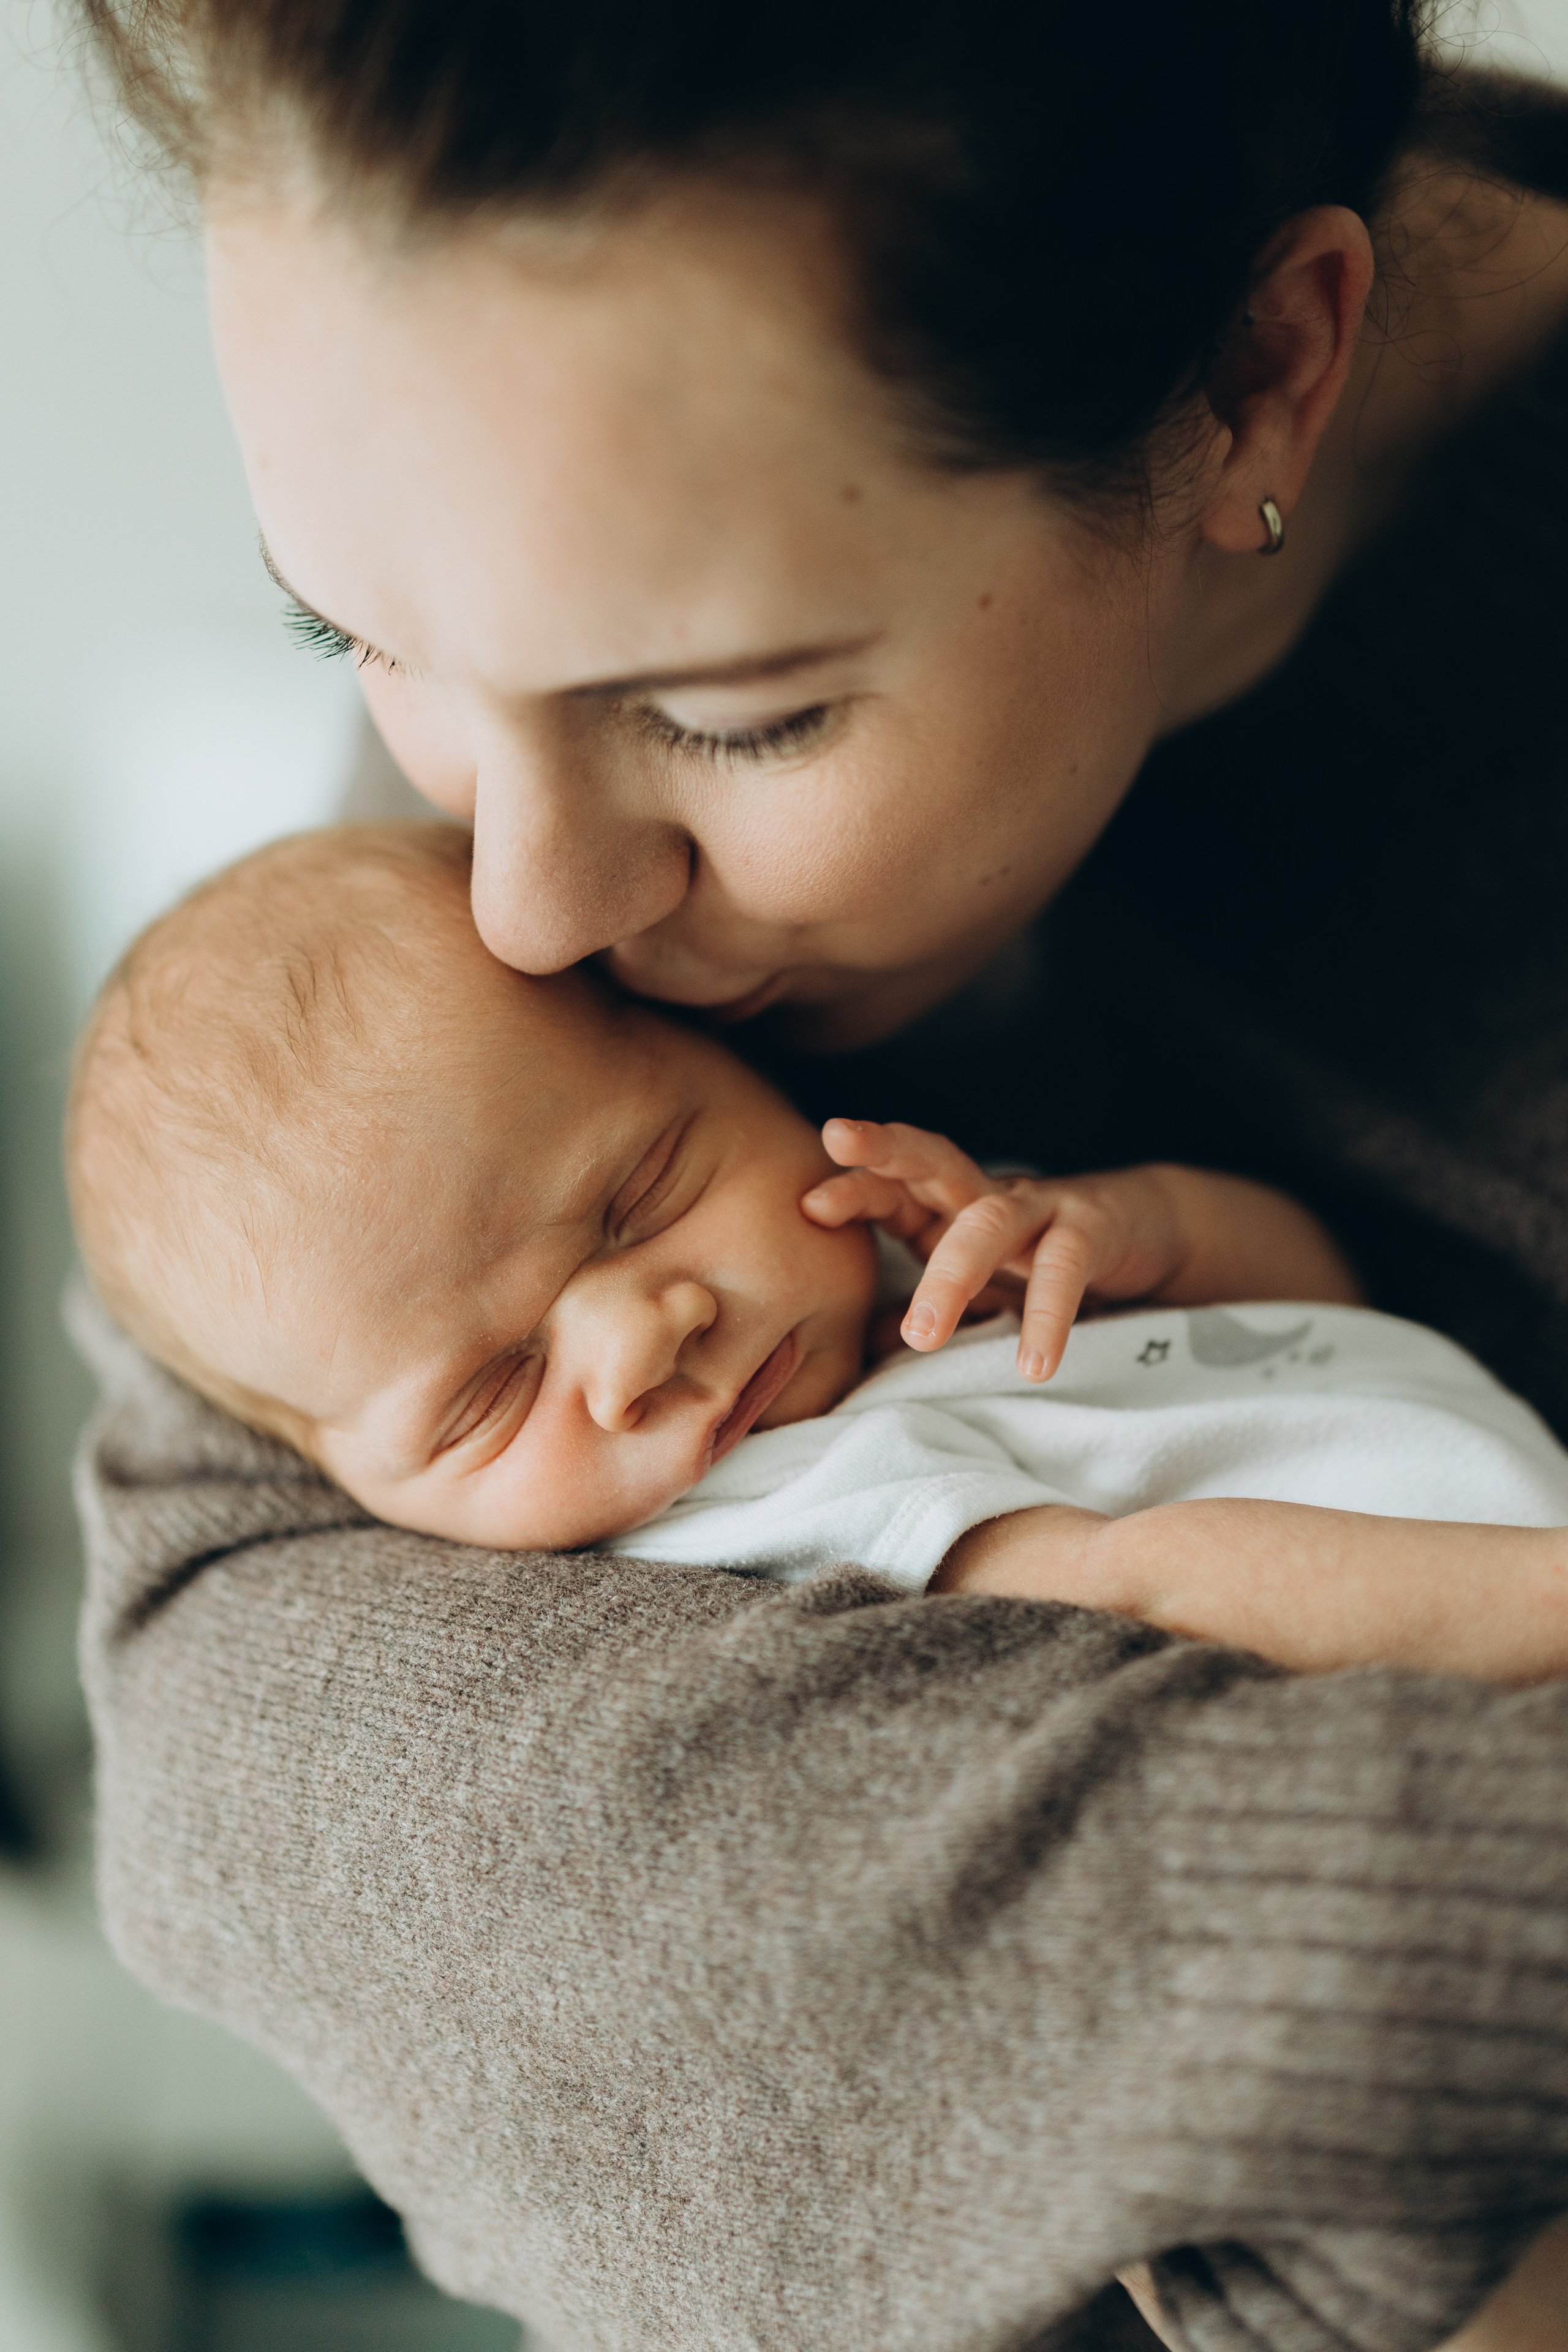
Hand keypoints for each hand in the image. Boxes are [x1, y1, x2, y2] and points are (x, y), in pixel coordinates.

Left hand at [801, 1120, 1189, 1380]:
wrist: (1144, 1232)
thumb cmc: (1039, 1260)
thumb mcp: (975, 1283)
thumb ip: (922, 1304)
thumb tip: (863, 1340)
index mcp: (947, 1206)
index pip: (893, 1185)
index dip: (854, 1189)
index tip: (809, 1206)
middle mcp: (984, 1195)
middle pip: (932, 1160)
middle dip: (884, 1154)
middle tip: (836, 1157)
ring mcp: (1039, 1207)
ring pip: (988, 1222)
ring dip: (952, 1275)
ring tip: (922, 1336)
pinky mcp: (1092, 1230)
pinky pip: (1064, 1269)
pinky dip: (1047, 1316)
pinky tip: (1035, 1363)